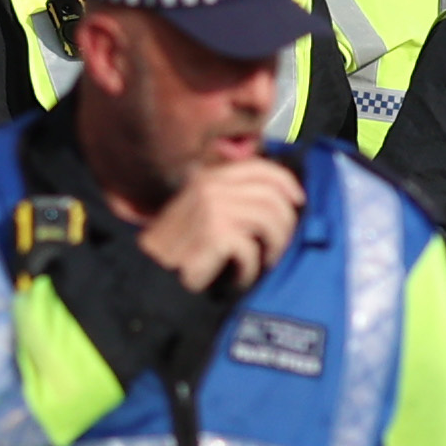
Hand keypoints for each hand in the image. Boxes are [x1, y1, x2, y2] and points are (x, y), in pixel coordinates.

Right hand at [133, 151, 304, 294]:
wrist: (147, 271)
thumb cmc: (178, 247)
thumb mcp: (203, 209)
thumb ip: (232, 196)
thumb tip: (280, 195)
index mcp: (209, 178)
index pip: (261, 168)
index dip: (287, 183)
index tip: (298, 200)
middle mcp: (211, 188)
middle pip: (273, 197)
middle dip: (286, 225)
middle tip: (278, 246)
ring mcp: (212, 209)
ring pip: (271, 222)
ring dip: (274, 247)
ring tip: (264, 261)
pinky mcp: (214, 234)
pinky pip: (252, 250)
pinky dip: (250, 269)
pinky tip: (240, 276)